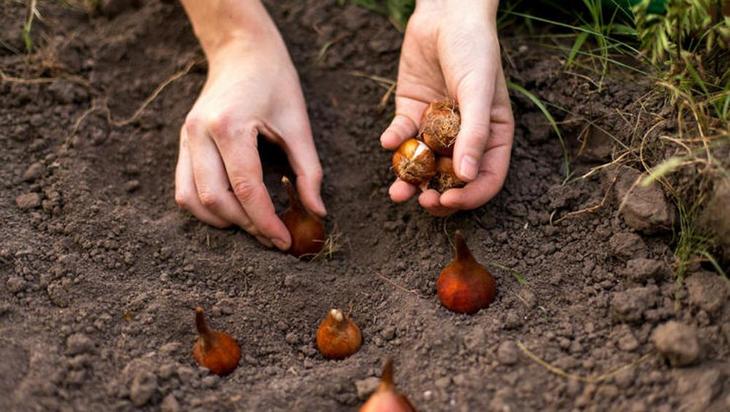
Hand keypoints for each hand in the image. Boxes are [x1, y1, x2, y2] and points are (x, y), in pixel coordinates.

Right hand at [176, 1, 324, 249]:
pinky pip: (184, 188)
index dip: (266, 221)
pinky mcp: (183, 143)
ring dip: (222, 221)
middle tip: (273, 237)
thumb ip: (308, 171)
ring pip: (191, 200)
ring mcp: (185, 138)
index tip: (284, 242)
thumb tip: (318, 213)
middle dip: (246, 226)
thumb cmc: (275, 82)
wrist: (242, 51)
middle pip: (215, 199)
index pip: (246, 188)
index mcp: (229, 126)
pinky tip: (233, 210)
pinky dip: (206, 208)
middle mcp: (199, 134)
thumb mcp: (299, 123)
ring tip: (253, 226)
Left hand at [380, 0, 513, 215]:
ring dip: (410, 180)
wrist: (446, 13)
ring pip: (423, 165)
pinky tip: (388, 140)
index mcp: (492, 136)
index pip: (486, 178)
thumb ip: (475, 133)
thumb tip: (467, 177)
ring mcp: (436, 128)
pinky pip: (402, 137)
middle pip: (452, 180)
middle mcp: (465, 137)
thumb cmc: (474, 49)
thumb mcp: (479, 91)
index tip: (448, 201)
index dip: (469, 196)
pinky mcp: (411, 113)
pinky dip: (394, 141)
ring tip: (397, 191)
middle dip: (436, 195)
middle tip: (422, 201)